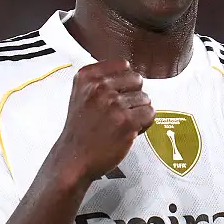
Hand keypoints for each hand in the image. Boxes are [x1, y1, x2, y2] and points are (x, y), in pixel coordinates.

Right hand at [51, 60, 154, 182]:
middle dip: (133, 96)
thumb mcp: (81, 94)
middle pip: (137, 80)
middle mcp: (99, 87)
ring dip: (137, 112)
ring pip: (145, 99)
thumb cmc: (80, 130)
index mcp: (87, 76)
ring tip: (120, 123)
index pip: (123, 65)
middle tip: (119, 112)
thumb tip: (130, 72)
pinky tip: (129, 130)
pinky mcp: (126, 122)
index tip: (116, 94)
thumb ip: (102, 80)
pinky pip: (150, 114)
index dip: (124, 82)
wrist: (73, 158)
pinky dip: (144, 124)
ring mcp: (114, 104)